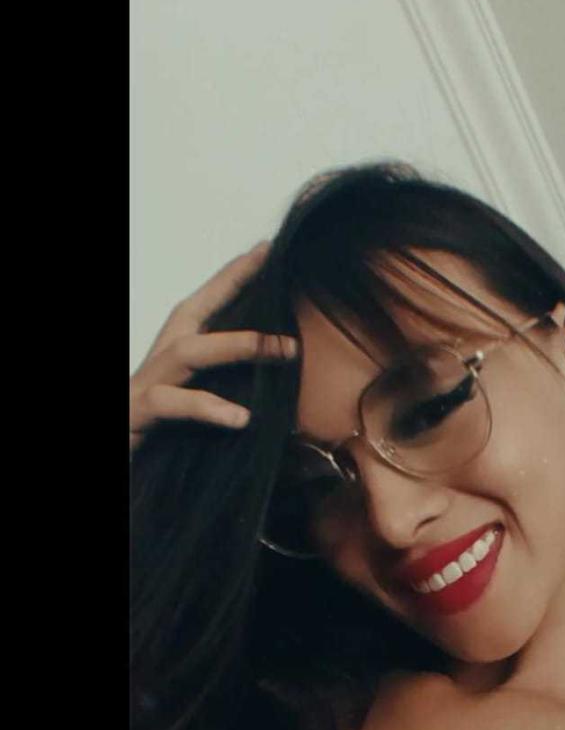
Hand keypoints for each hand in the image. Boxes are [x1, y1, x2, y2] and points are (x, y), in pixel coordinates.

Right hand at [129, 241, 298, 453]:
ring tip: (286, 350)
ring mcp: (143, 386)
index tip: (267, 249)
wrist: (112, 480)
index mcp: (170, 358)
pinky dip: (205, 408)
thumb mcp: (196, 413)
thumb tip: (276, 382)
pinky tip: (241, 419)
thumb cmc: (157, 443)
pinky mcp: (133, 415)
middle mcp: (156, 364)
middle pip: (192, 313)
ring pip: (187, 353)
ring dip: (238, 346)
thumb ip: (228, 393)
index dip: (232, 277)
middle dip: (233, 289)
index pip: (203, 307)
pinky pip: (169, 404)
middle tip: (279, 276)